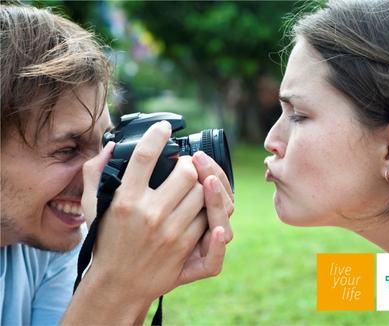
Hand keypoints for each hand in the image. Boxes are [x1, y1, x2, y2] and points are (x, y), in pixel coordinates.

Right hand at [76, 121, 228, 323]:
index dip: (157, 135)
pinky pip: (210, 220)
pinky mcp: (185, 248)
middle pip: (186, 172)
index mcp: (125, 200)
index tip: (164, 128)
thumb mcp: (92, 207)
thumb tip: (111, 146)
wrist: (118, 284)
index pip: (145, 156)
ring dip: (201, 186)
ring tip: (193, 188)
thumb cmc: (106, 241)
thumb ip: (95, 173)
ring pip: (202, 194)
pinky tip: (203, 207)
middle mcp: (150, 214)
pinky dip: (209, 210)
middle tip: (185, 167)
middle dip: (189, 165)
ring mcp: (171, 232)